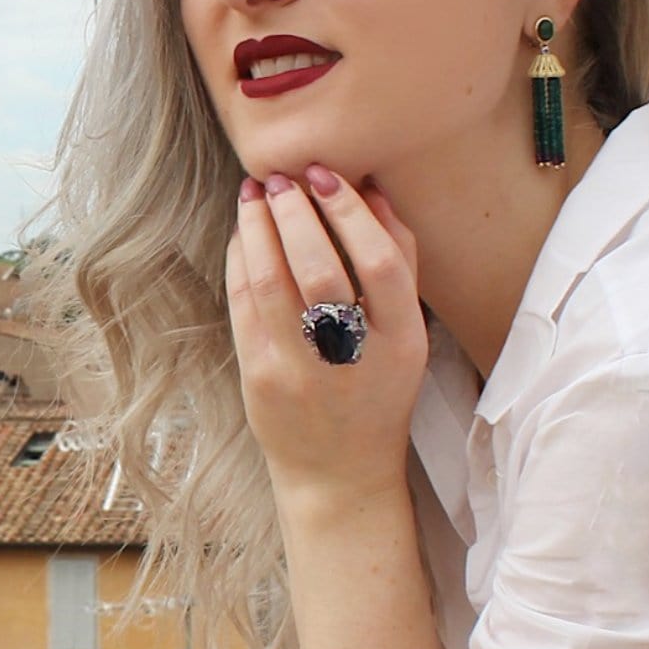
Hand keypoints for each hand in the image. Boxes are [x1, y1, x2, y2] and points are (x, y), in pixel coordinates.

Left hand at [226, 166, 427, 500]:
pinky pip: (243, 303)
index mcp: (401, 345)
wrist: (338, 472)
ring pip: (270, 282)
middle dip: (295, 213)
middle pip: (319, 270)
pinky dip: (240, 258)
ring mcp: (299, 371)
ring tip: (256, 192)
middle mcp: (352, 359)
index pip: (381, 266)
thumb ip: (400, 262)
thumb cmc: (378, 393)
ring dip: (258, 227)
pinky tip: (243, 233)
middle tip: (282, 178)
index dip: (351, 214)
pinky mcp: (259, 377)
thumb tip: (372, 191)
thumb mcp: (408, 335)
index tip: (326, 176)